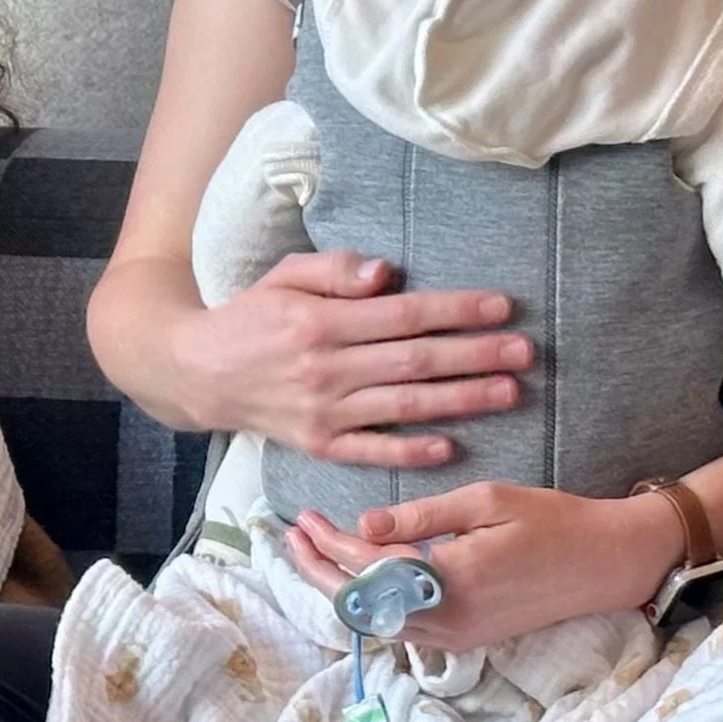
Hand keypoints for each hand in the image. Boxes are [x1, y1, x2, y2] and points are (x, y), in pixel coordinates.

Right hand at [174, 252, 530, 467]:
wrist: (196, 373)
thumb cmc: (251, 317)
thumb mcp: (285, 275)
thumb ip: (336, 270)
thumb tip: (388, 272)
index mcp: (320, 321)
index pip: (404, 314)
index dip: (457, 311)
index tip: (502, 308)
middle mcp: (325, 368)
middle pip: (415, 361)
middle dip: (475, 355)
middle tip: (525, 351)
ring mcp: (323, 412)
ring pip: (404, 406)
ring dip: (461, 400)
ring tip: (509, 392)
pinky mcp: (317, 445)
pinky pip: (371, 451)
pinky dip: (410, 452)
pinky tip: (451, 446)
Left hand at [284, 481, 683, 649]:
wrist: (606, 564)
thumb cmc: (553, 522)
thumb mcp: (487, 501)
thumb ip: (422, 518)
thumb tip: (363, 525)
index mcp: (452, 581)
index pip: (368, 569)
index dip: (330, 544)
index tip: (305, 519)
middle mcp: (449, 621)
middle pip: (360, 605)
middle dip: (319, 571)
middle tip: (292, 538)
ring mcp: (457, 638)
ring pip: (376, 622)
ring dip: (339, 589)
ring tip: (313, 554)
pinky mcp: (465, 642)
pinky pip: (401, 628)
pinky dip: (371, 605)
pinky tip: (355, 577)